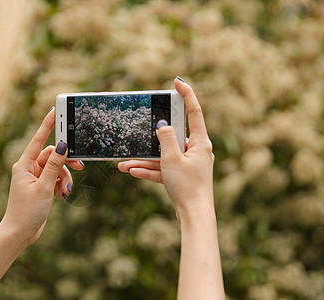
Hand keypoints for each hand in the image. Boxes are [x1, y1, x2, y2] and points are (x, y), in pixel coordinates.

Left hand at [0, 108, 83, 245]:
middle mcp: (29, 168)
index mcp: (24, 164)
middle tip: (80, 165)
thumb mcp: (44, 187)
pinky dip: (62, 184)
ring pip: (57, 167)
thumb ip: (55, 165)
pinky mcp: (42, 186)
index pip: (38, 139)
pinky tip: (63, 195)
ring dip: (65, 177)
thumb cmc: (27, 211)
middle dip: (66, 162)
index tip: (56, 110)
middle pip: (53, 155)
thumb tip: (64, 145)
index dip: (48, 124)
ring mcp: (36, 177)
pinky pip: (57, 178)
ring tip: (66, 191)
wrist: (20, 233)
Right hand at [118, 78, 213, 219]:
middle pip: (172, 136)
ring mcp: (187, 163)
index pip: (193, 111)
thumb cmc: (187, 187)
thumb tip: (162, 125)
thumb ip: (165, 138)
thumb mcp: (172, 158)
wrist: (194, 216)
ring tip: (124, 162)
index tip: (177, 81)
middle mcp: (195, 150)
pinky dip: (149, 170)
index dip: (186, 94)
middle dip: (151, 137)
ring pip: (163, 156)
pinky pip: (162, 169)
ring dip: (144, 160)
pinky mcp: (181, 175)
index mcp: (199, 142)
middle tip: (140, 126)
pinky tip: (130, 171)